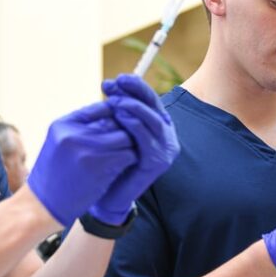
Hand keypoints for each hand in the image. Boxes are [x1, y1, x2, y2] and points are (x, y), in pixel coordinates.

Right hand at [26, 102, 136, 226]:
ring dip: (130, 145)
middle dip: (124, 130)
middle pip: (115, 120)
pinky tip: (125, 166)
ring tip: (127, 153)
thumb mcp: (57, 143)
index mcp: (62, 124)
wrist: (41, 206)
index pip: (100, 107)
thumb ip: (78, 127)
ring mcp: (87, 150)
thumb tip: (110, 112)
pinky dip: (130, 159)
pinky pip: (128, 155)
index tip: (119, 127)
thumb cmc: (52, 175)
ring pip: (125, 137)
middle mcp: (74, 133)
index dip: (114, 116)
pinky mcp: (100, 167)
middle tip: (129, 141)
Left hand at [89, 74, 179, 224]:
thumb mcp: (115, 130)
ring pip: (152, 120)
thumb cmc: (110, 160)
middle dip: (132, 92)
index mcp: (158, 124)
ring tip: (114, 101)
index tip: (115, 79)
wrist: (108, 196)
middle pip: (154, 105)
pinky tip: (120, 117)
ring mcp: (165, 149)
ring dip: (133, 107)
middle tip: (112, 86)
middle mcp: (166, 135)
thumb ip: (118, 111)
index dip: (134, 86)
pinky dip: (134, 125)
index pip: (150, 98)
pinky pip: (147, 139)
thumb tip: (109, 84)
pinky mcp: (158, 162)